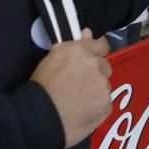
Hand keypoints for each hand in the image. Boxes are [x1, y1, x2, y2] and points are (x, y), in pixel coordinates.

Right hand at [31, 29, 112, 148]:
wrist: (41, 116)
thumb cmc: (42, 86)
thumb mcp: (52, 59)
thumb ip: (73, 45)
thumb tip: (87, 32)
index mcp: (82, 51)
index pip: (102, 45)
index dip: (97, 53)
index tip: (91, 61)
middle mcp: (96, 65)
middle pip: (104, 67)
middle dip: (95, 74)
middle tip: (80, 85)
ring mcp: (103, 86)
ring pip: (104, 86)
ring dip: (96, 91)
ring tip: (79, 101)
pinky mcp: (106, 105)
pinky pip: (105, 104)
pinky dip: (97, 107)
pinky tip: (83, 111)